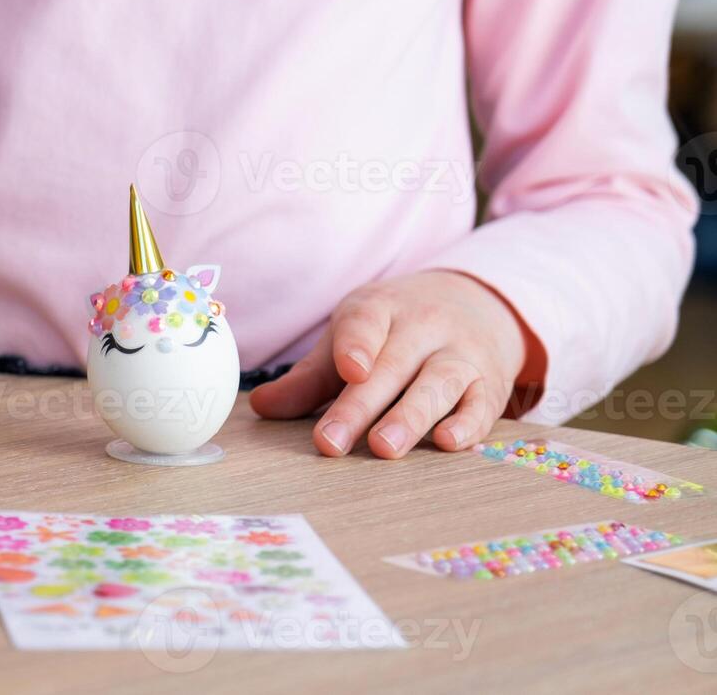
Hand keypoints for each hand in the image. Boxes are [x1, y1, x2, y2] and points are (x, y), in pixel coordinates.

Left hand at [249, 271, 529, 457]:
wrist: (475, 302)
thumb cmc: (394, 329)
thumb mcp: (352, 336)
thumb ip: (310, 377)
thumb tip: (261, 408)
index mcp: (381, 309)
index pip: (365, 324)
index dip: (356, 345)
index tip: (347, 370)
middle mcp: (424, 327)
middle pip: (392, 366)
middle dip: (361, 406)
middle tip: (331, 443)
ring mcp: (461, 354)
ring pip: (438, 383)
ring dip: (411, 416)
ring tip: (384, 448)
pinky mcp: (490, 385)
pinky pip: (482, 404)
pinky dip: (469, 424)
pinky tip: (449, 443)